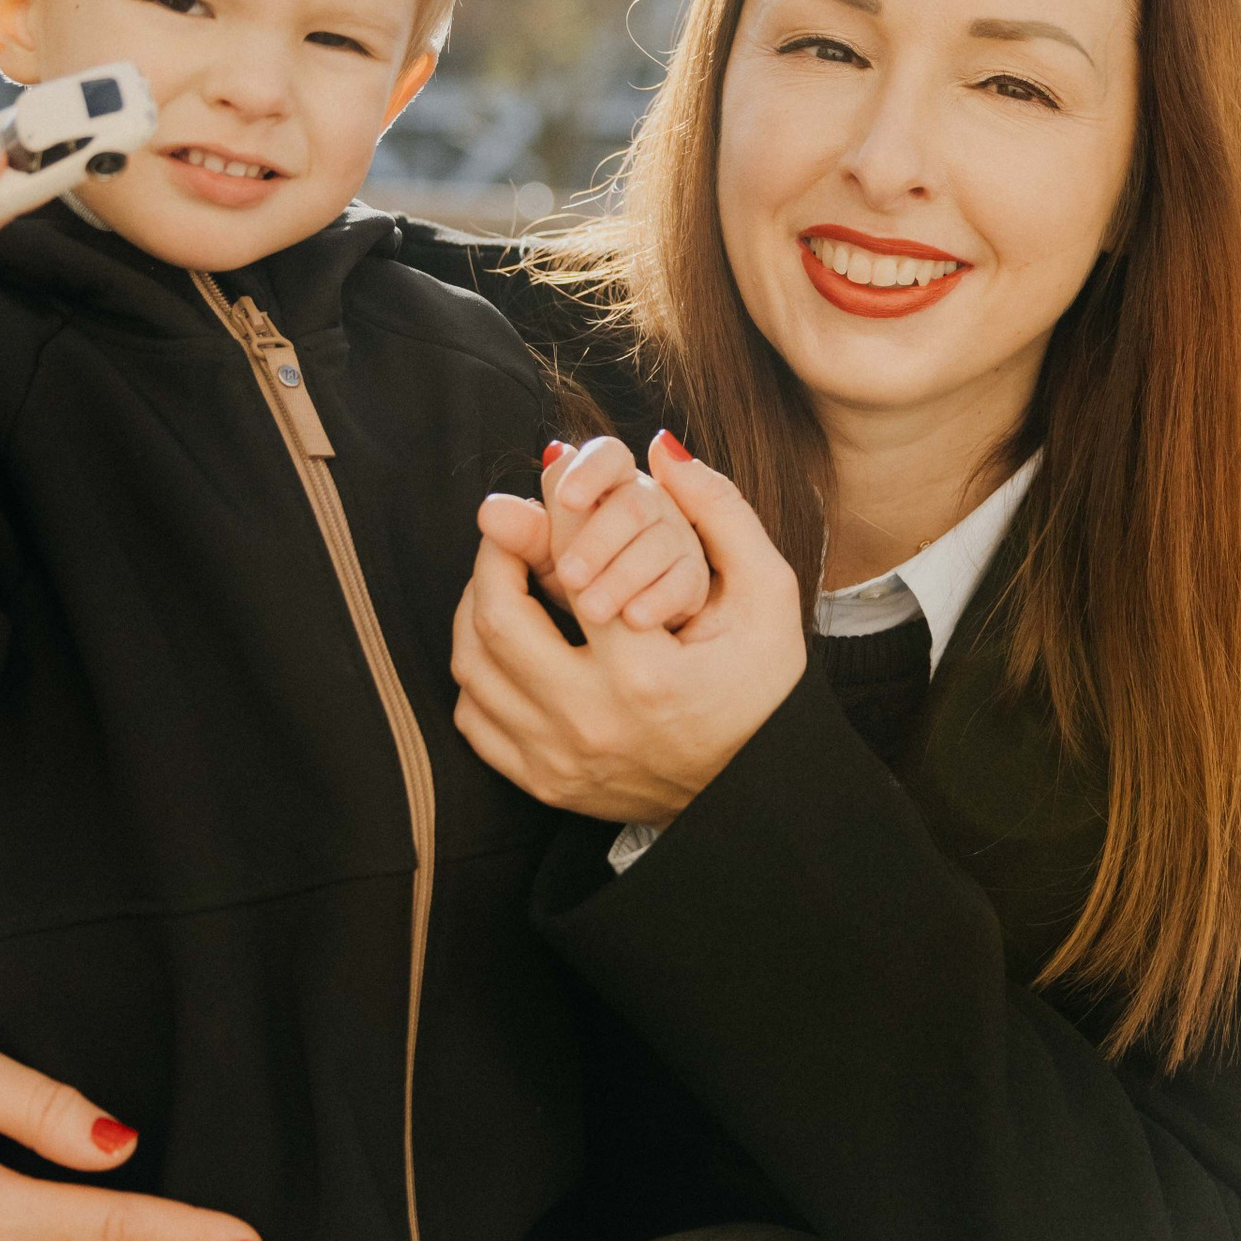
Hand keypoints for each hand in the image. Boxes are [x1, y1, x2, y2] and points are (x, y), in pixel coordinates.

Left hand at [453, 432, 805, 823]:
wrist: (757, 793)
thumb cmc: (764, 688)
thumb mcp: (768, 595)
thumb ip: (723, 514)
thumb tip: (663, 448)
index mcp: (646, 674)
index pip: (569, 570)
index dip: (551, 512)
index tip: (545, 479)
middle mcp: (591, 721)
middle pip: (496, 620)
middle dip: (493, 555)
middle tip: (509, 524)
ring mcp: (560, 760)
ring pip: (472, 670)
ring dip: (475, 608)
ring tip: (504, 574)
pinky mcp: (546, 784)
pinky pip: (473, 720)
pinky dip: (476, 672)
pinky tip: (505, 640)